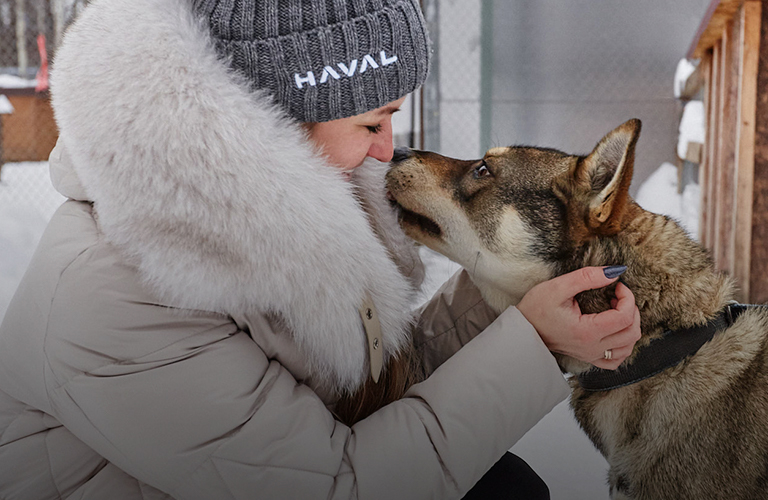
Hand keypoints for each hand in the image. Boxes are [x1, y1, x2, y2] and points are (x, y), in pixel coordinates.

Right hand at [517, 266, 640, 369]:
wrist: (521, 330)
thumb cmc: (535, 309)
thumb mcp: (558, 287)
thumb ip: (587, 277)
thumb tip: (614, 272)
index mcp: (587, 332)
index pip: (624, 317)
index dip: (628, 297)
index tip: (617, 285)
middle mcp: (592, 347)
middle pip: (631, 332)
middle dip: (632, 310)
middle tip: (618, 295)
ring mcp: (590, 355)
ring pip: (628, 347)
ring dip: (630, 326)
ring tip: (617, 310)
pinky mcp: (587, 357)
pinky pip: (616, 359)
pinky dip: (623, 345)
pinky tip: (615, 331)